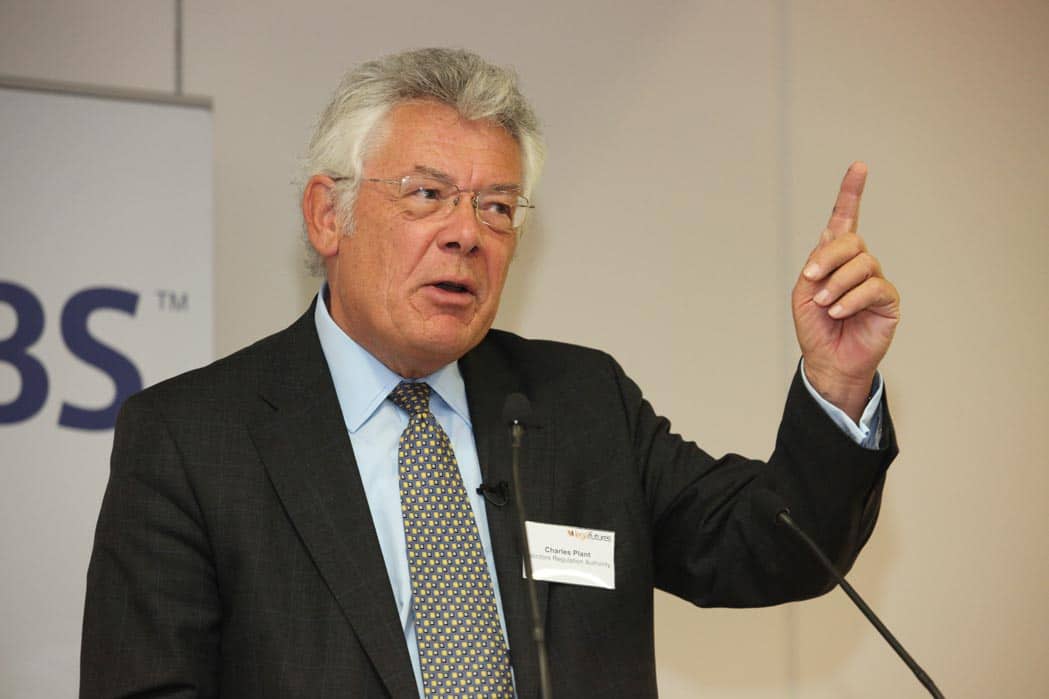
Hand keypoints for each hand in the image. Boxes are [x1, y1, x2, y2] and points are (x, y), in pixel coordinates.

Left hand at [792, 162, 899, 421]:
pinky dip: (851, 298)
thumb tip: (831, 239)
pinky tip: (837, 311)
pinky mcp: (887, 300)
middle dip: (828, 257)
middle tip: (811, 279)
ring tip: (824, 304)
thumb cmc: (814, 327)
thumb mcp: (803, 292)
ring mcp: (874, 280)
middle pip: (850, 241)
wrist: (827, 360)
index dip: (851, 192)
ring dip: (836, 284)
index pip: (845, 219)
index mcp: (834, 258)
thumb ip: (816, 264)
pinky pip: (873, 287)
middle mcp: (857, 264)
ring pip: (862, 264)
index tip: (859, 167)